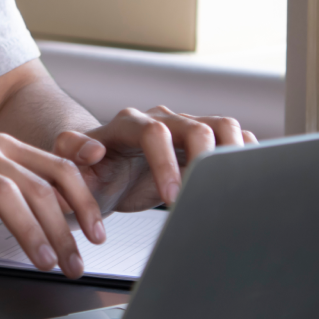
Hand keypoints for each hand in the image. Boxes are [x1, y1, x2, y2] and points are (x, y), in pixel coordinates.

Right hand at [0, 134, 106, 278]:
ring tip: (45, 259)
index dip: (83, 201)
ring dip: (29, 228)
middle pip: (37, 184)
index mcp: (3, 149)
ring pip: (2, 189)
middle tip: (76, 262)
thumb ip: (21, 194)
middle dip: (64, 227)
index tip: (98, 234)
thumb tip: (65, 215)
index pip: (57, 169)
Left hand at [53, 107, 256, 212]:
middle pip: (196, 126)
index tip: (171, 198)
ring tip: (230, 184)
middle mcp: (160, 120)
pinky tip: (248, 174)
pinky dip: (246, 152)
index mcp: (128, 124)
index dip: (166, 163)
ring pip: (221, 125)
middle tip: (204, 196)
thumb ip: (71, 154)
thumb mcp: (70, 169)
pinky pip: (232, 137)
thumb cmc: (90, 174)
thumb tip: (92, 150)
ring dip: (231, 152)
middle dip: (204, 162)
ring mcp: (184, 128)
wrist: (105, 176)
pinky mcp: (202, 141)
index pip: (154, 132)